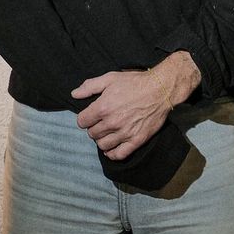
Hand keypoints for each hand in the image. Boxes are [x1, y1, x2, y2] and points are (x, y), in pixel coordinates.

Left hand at [72, 52, 202, 160]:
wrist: (160, 90)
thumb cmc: (134, 82)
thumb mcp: (110, 78)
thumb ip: (90, 86)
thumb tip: (74, 94)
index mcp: (103, 107)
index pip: (82, 122)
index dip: (85, 118)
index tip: (90, 116)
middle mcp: (112, 123)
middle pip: (92, 134)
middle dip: (93, 128)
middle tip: (100, 123)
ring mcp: (124, 133)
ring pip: (103, 145)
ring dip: (102, 140)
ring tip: (107, 133)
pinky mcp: (136, 141)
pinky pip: (119, 155)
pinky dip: (112, 154)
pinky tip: (112, 148)